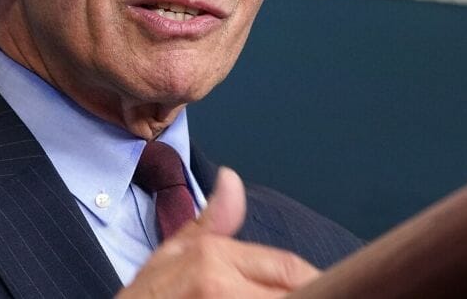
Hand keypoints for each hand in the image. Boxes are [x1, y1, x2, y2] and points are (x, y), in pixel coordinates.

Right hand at [117, 167, 319, 297]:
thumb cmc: (146, 298)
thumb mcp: (172, 253)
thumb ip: (211, 221)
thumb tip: (231, 180)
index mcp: (211, 256)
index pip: (289, 268)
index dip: (312, 281)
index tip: (320, 287)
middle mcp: (218, 284)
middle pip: (294, 292)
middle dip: (303, 295)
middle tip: (309, 294)